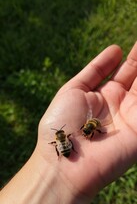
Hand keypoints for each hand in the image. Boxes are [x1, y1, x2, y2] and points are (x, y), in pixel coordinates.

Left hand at [37, 43, 136, 197]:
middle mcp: (121, 104)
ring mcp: (133, 116)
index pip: (124, 71)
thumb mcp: (73, 89)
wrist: (64, 160)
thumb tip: (116, 49)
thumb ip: (95, 71)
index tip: (136, 43)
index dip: (133, 56)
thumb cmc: (62, 125)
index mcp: (103, 95)